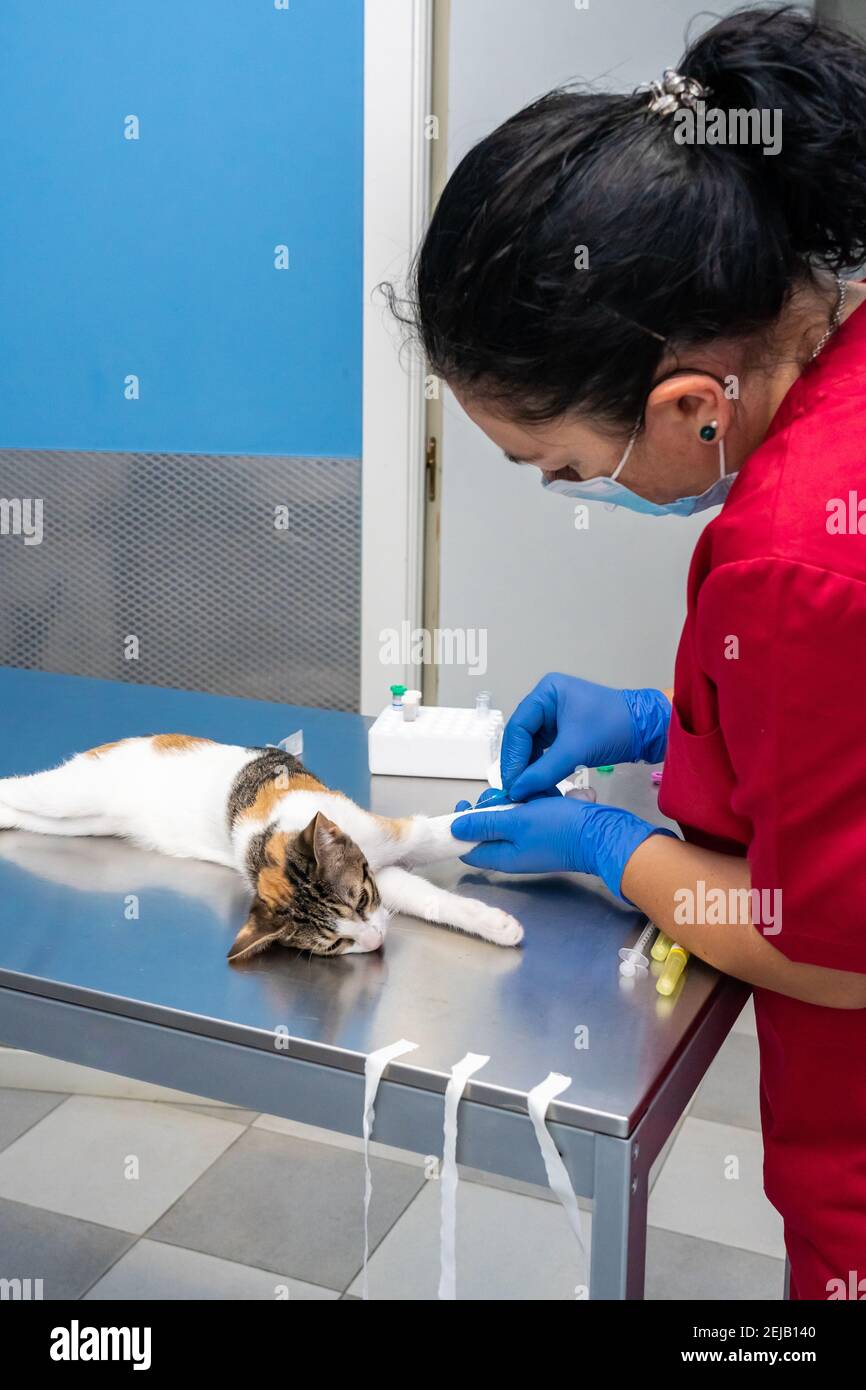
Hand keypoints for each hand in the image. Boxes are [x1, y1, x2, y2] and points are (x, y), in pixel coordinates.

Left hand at [451, 792, 675, 899]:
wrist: (602, 833)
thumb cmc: (559, 828)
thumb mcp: (516, 821)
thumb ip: (484, 824)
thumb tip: (454, 829)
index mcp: (502, 856)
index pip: (468, 848)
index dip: (461, 828)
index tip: (464, 804)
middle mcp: (515, 853)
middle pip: (489, 831)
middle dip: (491, 809)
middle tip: (501, 794)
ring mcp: (532, 843)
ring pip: (511, 820)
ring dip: (514, 803)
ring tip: (527, 792)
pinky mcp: (548, 832)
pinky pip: (532, 815)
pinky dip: (534, 803)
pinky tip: (545, 794)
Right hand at [500, 672, 670, 800]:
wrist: (648, 729)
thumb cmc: (615, 727)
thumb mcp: (576, 749)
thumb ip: (543, 771)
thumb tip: (518, 790)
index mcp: (547, 692)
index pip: (518, 726)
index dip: (513, 757)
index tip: (512, 782)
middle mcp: (547, 701)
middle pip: (522, 736)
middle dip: (520, 764)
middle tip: (516, 790)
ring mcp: (555, 716)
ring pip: (532, 746)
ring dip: (530, 769)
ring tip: (528, 791)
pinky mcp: (564, 732)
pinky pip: (545, 751)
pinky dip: (542, 768)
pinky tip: (540, 784)